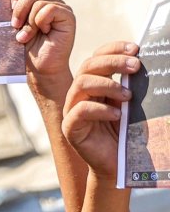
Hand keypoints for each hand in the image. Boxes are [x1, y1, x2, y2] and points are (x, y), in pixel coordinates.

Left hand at [11, 0, 74, 81]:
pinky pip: (49, 9)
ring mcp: (60, 8)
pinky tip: (41, 34)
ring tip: (27, 35)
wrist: (38, 69)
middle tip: (15, 26)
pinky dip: (39, 22)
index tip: (9, 11)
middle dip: (19, 8)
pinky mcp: (68, 16)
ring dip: (28, 20)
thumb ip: (12, 11)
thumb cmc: (24, 49)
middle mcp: (50, 1)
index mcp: (36, 1)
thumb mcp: (13, 27)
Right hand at [62, 42, 140, 181]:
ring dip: (108, 85)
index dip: (113, 49)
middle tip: (136, 67)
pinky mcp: (70, 128)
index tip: (136, 49)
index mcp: (94, 84)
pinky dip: (100, 109)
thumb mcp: (130, 103)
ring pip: (81, 84)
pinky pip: (80, 111)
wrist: (117, 163)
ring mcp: (72, 110)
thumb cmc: (126, 132)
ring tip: (128, 96)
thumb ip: (129, 85)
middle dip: (113, 62)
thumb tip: (141, 62)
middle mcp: (80, 94)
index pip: (96, 58)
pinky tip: (116, 115)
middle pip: (88, 66)